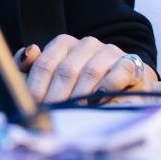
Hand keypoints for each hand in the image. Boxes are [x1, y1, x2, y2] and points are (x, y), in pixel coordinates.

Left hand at [17, 35, 153, 102]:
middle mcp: (86, 44)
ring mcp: (108, 52)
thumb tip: (29, 51)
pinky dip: (109, 86)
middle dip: (57, 96)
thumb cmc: (82, 84)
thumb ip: (33, 67)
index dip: (36, 88)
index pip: (45, 65)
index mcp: (64, 43)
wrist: (124, 83)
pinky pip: (120, 71)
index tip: (32, 107)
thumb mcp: (54, 77)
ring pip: (90, 72)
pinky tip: (101, 100)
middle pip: (66, 71)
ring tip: (74, 113)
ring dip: (81, 95)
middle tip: (52, 116)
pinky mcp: (131, 62)